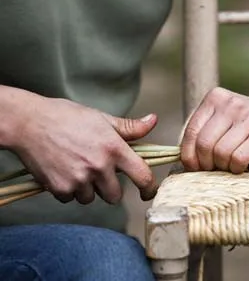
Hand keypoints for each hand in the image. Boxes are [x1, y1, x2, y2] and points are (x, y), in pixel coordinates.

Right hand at [8, 96, 157, 204]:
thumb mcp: (101, 118)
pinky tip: (61, 170)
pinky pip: (70, 198)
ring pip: (90, 198)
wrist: (28, 122)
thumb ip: (129, 127)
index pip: (142, 175)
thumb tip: (153, 120)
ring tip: (75, 167)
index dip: (149, 188)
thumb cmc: (66, 117)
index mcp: (114, 148)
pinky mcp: (59, 188)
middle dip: (109, 189)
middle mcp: (99, 166)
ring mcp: (79, 179)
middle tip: (98, 173)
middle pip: (114, 196)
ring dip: (86, 189)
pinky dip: (67, 190)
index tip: (148, 192)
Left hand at [180, 87, 248, 173]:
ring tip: (228, 165)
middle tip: (212, 168)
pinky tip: (240, 166)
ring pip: (221, 153)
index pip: (191, 131)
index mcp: (215, 97)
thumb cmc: (246, 122)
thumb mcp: (223, 116)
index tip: (194, 166)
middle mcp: (231, 104)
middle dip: (205, 163)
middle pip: (204, 144)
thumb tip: (188, 160)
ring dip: (222, 166)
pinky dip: (236, 168)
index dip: (188, 155)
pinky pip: (239, 158)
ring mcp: (248, 117)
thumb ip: (204, 130)